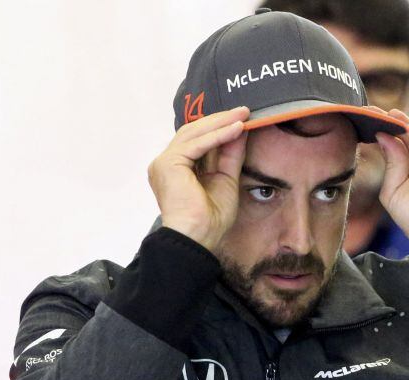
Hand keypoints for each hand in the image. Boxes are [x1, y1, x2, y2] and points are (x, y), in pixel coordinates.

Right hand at [147, 107, 249, 251]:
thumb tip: (241, 130)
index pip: (198, 140)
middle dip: (220, 120)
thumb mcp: (226, 180)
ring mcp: (164, 162)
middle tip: (244, 111)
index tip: (241, 119)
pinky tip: (236, 128)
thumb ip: (230, 155)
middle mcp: (166, 163)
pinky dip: (218, 135)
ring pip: (194, 133)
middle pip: (193, 132)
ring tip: (243, 115)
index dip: (219, 128)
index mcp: (177, 169)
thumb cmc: (210, 220)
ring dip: (220, 122)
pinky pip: (196, 144)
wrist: (198, 239)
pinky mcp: (168, 164)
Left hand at [374, 108, 408, 254]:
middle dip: (391, 124)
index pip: (395, 146)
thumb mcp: (394, 190)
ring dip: (406, 126)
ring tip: (390, 117)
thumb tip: (384, 135)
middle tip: (374, 111)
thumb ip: (391, 162)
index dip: (382, 133)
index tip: (364, 119)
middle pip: (407, 137)